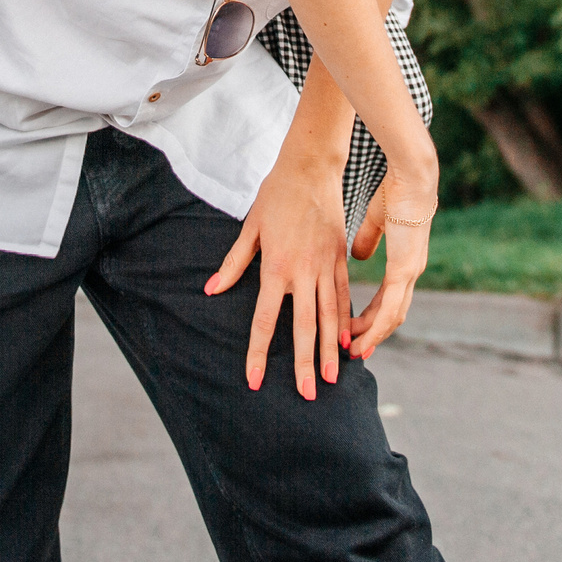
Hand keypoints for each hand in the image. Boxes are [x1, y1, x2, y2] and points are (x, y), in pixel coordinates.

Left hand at [204, 142, 351, 400]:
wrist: (311, 166)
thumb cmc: (276, 194)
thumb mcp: (250, 228)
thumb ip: (234, 263)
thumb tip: (211, 290)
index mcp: (276, 266)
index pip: (265, 319)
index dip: (258, 353)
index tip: (256, 380)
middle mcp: (303, 271)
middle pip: (304, 326)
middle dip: (306, 364)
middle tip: (309, 395)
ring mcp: (326, 265)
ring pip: (331, 316)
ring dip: (333, 350)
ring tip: (335, 378)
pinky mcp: (340, 257)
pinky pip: (343, 295)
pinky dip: (346, 320)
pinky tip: (349, 341)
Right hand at [346, 165, 434, 361]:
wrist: (412, 176)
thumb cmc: (395, 190)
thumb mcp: (377, 219)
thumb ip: (368, 239)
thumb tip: (357, 255)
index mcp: (405, 260)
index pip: (389, 298)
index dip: (373, 316)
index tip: (356, 329)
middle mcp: (411, 272)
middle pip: (392, 314)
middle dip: (373, 334)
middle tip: (355, 350)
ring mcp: (410, 272)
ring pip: (392, 316)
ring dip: (374, 336)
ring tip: (355, 351)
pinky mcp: (405, 269)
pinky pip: (390, 306)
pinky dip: (376, 326)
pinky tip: (363, 338)